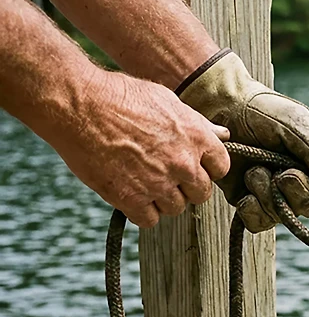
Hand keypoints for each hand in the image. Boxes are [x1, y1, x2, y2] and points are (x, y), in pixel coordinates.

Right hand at [57, 69, 230, 227]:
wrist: (78, 105)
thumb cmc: (120, 96)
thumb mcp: (167, 101)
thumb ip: (197, 124)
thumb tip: (223, 136)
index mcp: (196, 137)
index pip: (221, 167)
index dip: (207, 168)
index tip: (193, 166)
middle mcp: (183, 163)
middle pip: (201, 193)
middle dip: (187, 187)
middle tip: (165, 174)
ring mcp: (159, 183)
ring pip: (176, 208)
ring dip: (162, 199)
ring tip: (143, 179)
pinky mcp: (132, 199)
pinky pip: (149, 220)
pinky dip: (141, 211)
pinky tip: (130, 193)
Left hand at [178, 49, 308, 232]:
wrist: (221, 109)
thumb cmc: (264, 112)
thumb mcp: (297, 123)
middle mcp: (302, 186)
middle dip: (298, 191)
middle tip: (284, 173)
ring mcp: (276, 198)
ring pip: (283, 217)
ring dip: (269, 194)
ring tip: (255, 170)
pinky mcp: (250, 205)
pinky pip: (258, 223)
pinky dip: (252, 208)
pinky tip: (246, 188)